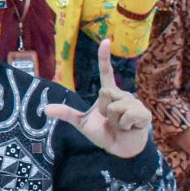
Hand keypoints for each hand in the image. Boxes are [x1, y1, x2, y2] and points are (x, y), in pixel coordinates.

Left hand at [45, 41, 153, 158]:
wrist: (119, 150)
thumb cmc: (103, 133)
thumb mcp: (82, 123)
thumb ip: (67, 114)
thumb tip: (45, 109)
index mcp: (109, 93)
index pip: (106, 72)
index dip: (104, 57)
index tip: (105, 41)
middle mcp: (122, 94)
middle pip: (105, 93)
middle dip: (103, 110)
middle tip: (109, 120)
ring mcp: (134, 103)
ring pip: (115, 107)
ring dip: (114, 120)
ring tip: (120, 125)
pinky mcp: (144, 114)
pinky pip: (128, 115)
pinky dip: (125, 125)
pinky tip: (129, 128)